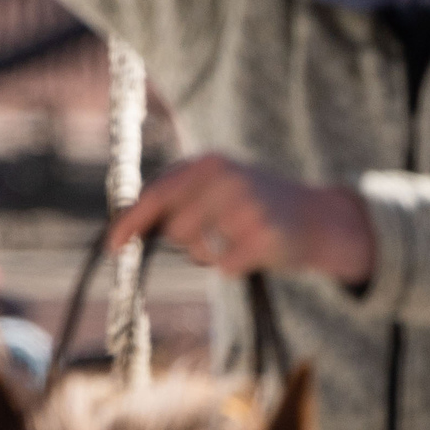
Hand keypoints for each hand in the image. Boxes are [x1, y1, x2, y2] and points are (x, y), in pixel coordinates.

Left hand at [107, 154, 375, 285]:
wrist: (318, 218)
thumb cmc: (251, 205)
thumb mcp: (215, 186)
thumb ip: (175, 198)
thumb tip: (125, 228)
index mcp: (208, 163)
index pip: (156, 194)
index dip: (130, 222)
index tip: (112, 246)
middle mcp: (227, 179)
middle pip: (174, 229)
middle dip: (185, 241)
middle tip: (214, 234)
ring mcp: (248, 206)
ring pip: (198, 249)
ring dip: (209, 254)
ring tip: (234, 239)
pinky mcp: (265, 236)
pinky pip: (225, 267)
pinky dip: (233, 266)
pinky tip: (254, 251)